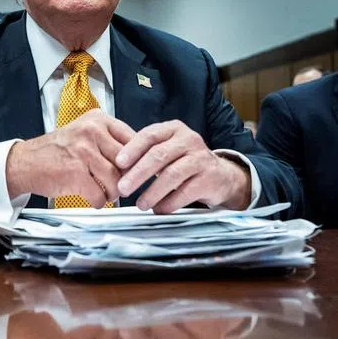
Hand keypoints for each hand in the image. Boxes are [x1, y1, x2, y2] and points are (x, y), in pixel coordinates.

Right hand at [5, 110, 134, 207]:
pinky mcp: (75, 172)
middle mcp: (91, 131)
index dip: (140, 160)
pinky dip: (100, 202)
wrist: (25, 162)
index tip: (140, 171)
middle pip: (127, 161)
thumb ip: (109, 141)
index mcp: (97, 120)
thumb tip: (139, 159)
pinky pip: (100, 194)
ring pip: (115, 180)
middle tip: (124, 186)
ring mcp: (83, 151)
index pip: (134, 139)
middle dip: (127, 179)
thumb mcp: (84, 134)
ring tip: (108, 194)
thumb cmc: (56, 151)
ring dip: (114, 193)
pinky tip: (94, 199)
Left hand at [114, 120, 251, 212]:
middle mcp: (189, 140)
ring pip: (172, 175)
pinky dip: (169, 203)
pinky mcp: (209, 178)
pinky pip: (185, 192)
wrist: (220, 175)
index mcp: (174, 129)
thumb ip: (145, 154)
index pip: (149, 135)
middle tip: (123, 188)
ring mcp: (200, 158)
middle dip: (138, 174)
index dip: (132, 149)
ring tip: (140, 204)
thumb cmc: (184, 162)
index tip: (118, 163)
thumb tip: (117, 170)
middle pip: (158, 156)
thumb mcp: (167, 150)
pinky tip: (159, 209)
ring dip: (152, 192)